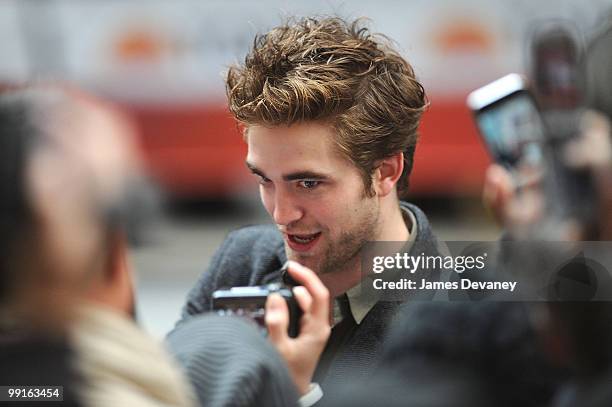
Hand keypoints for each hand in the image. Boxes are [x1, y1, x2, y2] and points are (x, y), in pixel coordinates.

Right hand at [265, 261, 330, 394]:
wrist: (295, 389)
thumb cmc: (290, 373)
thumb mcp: (280, 349)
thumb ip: (277, 323)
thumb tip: (275, 298)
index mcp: (318, 329)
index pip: (319, 294)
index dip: (307, 277)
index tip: (293, 268)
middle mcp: (319, 326)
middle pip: (314, 294)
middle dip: (300, 280)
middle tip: (286, 271)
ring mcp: (314, 328)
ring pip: (307, 301)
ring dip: (295, 291)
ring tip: (283, 283)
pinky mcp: (307, 330)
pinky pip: (302, 309)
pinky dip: (293, 301)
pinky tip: (282, 301)